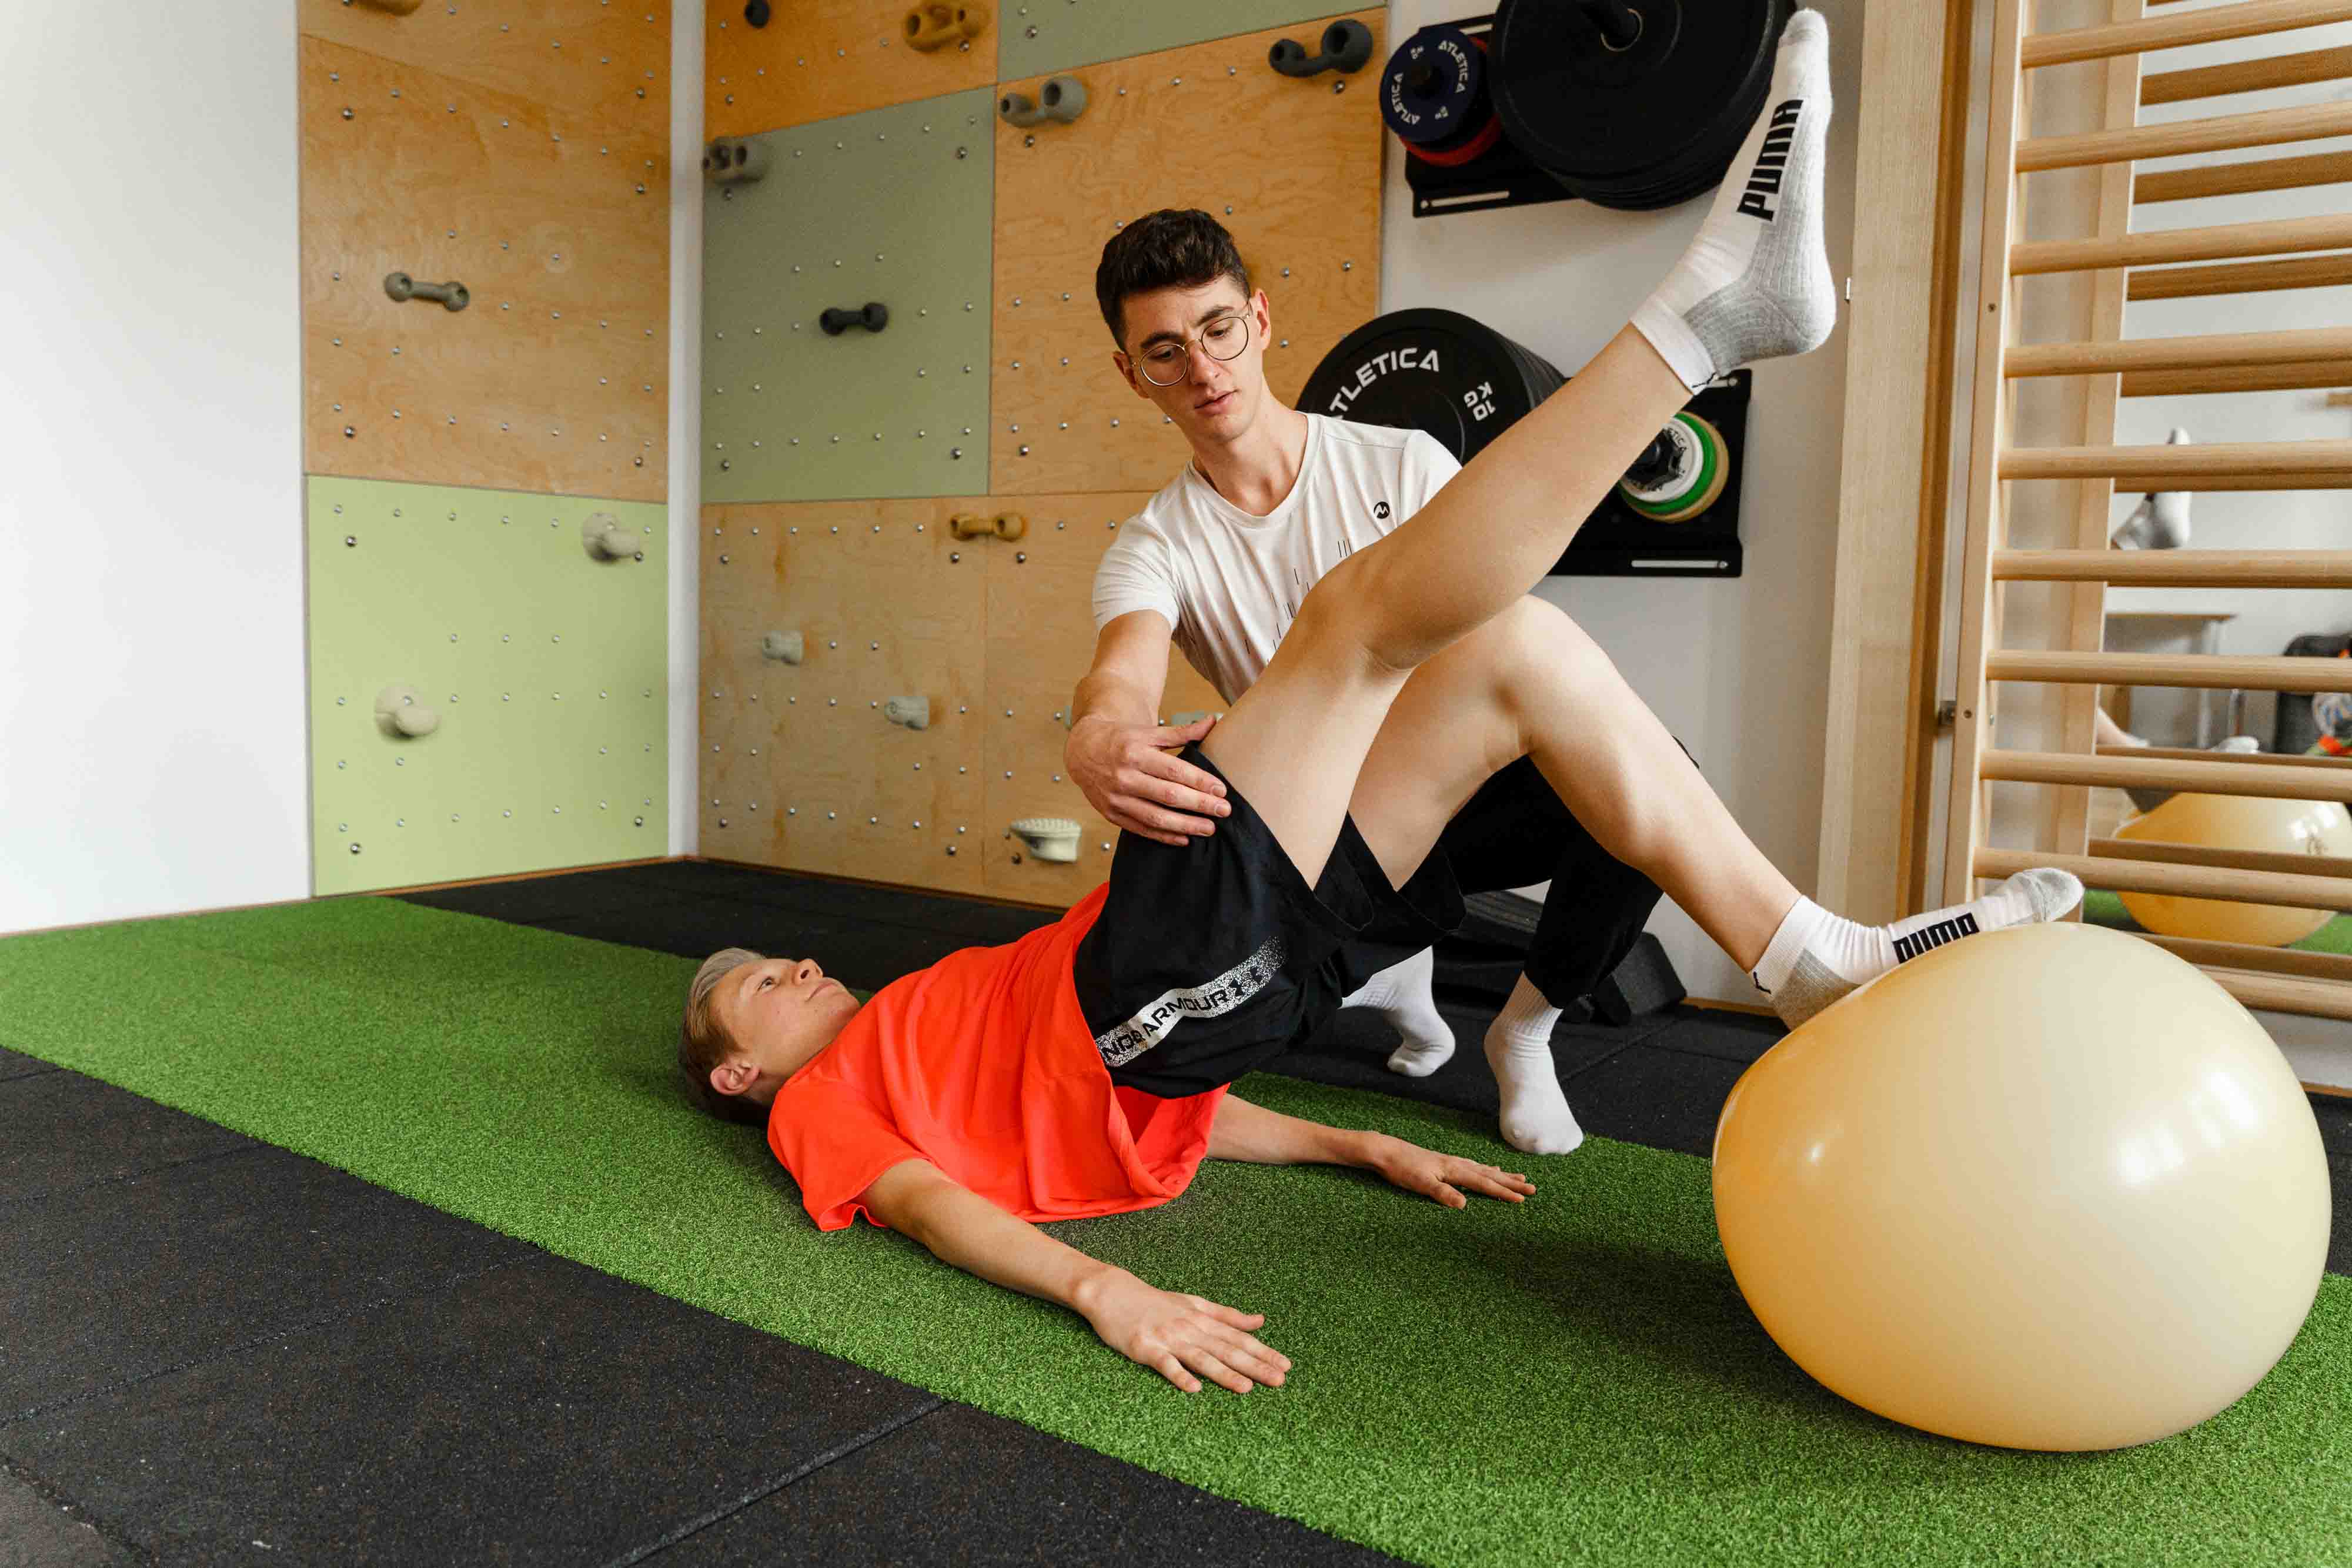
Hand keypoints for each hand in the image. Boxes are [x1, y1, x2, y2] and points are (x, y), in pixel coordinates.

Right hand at [1066, 714, 1230, 846]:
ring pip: (1155, 817)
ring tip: (1210, 828)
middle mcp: (1125, 777)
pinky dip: (1164, 836)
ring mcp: (1117, 798)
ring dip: (1186, 825)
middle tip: (1224, 811)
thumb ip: (1181, 732)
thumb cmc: (1122, 739)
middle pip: (1168, 795)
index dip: (1200, 781)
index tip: (1222, 790)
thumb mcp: (1148, 732)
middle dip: (1200, 805)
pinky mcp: (1111, 814)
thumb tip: (1213, 721)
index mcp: (1135, 753)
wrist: (1083, 750)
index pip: (1174, 771)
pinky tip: (1184, 839)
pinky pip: (1141, 828)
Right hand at [1077, 1270, 1290, 1393]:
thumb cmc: (1156, 1302)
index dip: (1263, 1352)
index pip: (1239, 1338)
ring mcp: (1169, 1338)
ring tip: (1246, 1388)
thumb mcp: (1194, 1304)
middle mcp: (1190, 1328)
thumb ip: (1227, 1315)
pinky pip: (1165, 1364)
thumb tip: (1260, 1321)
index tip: (1286, 1365)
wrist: (1113, 1293)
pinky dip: (1179, 1375)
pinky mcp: (1146, 1348)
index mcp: (1203, 1319)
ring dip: (1225, 1374)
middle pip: (1227, 1349)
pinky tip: (1193, 1388)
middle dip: (1255, 1366)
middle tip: (1279, 1380)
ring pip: (1202, 1358)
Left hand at [1363, 1134, 1535, 1208]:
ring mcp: (1452, 1163)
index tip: (1522, 1199)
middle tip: (1532, 1189)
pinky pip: (1473, 1167)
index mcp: (1454, 1170)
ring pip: (1484, 1170)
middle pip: (1490, 1175)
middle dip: (1511, 1183)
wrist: (1386, 1151)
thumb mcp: (1421, 1183)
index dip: (1504, 1192)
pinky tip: (1489, 1169)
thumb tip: (1464, 1205)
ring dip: (1502, 1175)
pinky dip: (1486, 1170)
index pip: (1484, 1184)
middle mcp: (1457, 1164)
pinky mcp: (1445, 1163)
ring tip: (1519, 1177)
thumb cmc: (1402, 1168)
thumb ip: (1442, 1193)